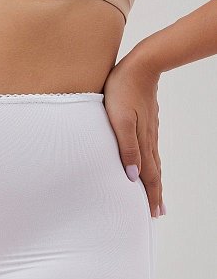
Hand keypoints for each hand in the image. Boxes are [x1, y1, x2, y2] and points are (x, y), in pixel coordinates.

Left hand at [103, 46, 165, 217]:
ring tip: (156, 195)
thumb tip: (133, 176)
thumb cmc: (122, 91)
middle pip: (153, 173)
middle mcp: (148, 140)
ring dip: (154, 181)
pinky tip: (149, 165)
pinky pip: (151, 151)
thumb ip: (126, 148)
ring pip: (153, 163)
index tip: (152, 213)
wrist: (140, 65)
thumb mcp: (119, 121)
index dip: (149, 196)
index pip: (148, 176)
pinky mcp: (147, 123)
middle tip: (157, 212)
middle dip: (155, 194)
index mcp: (142, 143)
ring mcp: (149, 131)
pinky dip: (152, 165)